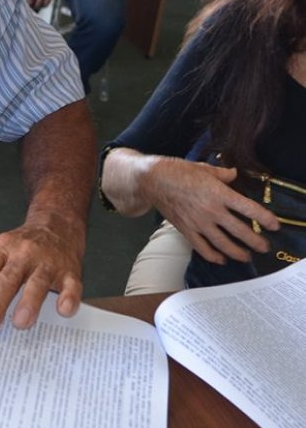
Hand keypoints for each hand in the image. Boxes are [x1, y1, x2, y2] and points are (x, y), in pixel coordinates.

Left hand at [0, 218, 82, 331]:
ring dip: (28, 303)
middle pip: (8, 279)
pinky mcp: (70, 271)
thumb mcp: (1, 251)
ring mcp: (48, 262)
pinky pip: (72, 285)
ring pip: (37, 283)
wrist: (58, 223)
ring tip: (20, 323)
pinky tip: (64, 309)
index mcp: (2, 250)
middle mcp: (24, 255)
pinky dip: (69, 297)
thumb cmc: (23, 246)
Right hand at [141, 159, 279, 263]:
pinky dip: (213, 256)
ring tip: (246, 256)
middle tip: (264, 247)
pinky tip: (221, 259)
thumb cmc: (178, 171)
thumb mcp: (204, 169)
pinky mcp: (186, 229)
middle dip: (255, 241)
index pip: (249, 209)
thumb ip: (223, 174)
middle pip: (240, 231)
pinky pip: (202, 248)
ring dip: (237, 252)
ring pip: (223, 243)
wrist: (153, 180)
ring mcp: (198, 222)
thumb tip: (234, 174)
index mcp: (219, 193)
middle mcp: (211, 211)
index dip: (265, 219)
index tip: (274, 226)